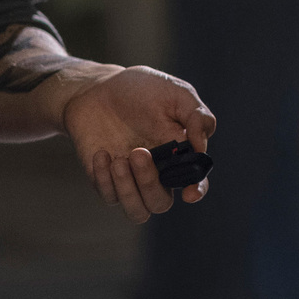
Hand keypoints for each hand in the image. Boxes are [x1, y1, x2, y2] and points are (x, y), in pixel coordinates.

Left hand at [61, 66, 216, 223]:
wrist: (97, 87)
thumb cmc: (141, 89)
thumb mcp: (175, 92)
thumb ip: (196, 116)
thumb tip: (201, 146)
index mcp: (179, 154)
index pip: (194, 182)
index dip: (196, 191)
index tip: (189, 193)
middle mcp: (156, 172)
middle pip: (161, 202)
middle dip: (150, 183)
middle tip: (138, 152)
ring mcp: (130, 179)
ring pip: (137, 211)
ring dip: (128, 190)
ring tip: (118, 160)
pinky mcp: (105, 179)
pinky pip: (109, 196)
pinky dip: (105, 179)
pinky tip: (102, 154)